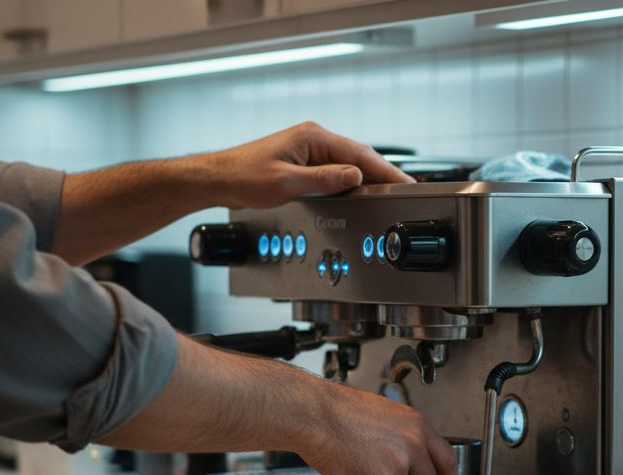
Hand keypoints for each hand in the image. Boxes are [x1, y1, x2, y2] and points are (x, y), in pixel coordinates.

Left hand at [204, 122, 412, 208]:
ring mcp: (309, 148)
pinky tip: (359, 189)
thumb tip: (354, 176)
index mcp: (312, 137)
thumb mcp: (287, 183)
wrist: (219, 179)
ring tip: (387, 190)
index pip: (358, 153)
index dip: (383, 169)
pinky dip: (351, 179)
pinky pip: (335, 168)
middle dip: (381, 172)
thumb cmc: (244, 176)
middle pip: (358, 155)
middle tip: (403, 188)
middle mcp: (313, 138)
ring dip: (367, 176)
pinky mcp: (304, 160)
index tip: (402, 181)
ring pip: (348, 162)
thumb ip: (324, 179)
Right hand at [297, 383, 456, 474]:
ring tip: (358, 467)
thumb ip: (406, 437)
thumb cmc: (340, 412)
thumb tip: (412, 459)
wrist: (315, 415)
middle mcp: (413, 446)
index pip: (447, 459)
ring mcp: (397, 466)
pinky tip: (346, 472)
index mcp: (417, 426)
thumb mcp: (387, 415)